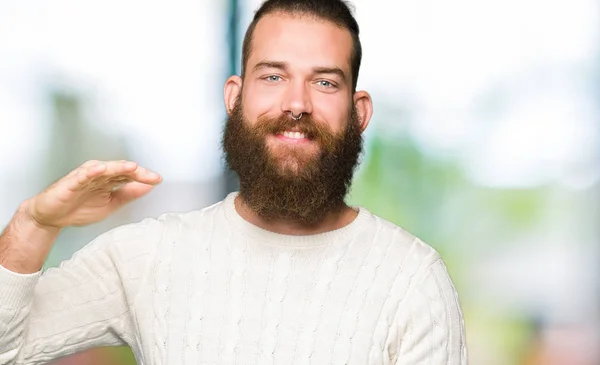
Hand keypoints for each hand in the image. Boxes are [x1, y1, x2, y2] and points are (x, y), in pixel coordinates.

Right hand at [26, 160, 161, 228]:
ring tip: (132, 167)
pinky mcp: (71, 182)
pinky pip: (82, 176)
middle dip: (136, 172)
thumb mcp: (111, 204)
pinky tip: (100, 169)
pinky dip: (91, 171)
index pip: (129, 176)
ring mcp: (85, 177)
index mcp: (109, 180)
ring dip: (118, 167)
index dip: (144, 177)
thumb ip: (129, 195)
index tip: (158, 180)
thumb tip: (149, 187)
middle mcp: (99, 175)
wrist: (53, 218)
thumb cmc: (79, 208)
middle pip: (120, 170)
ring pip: (104, 170)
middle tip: (151, 176)